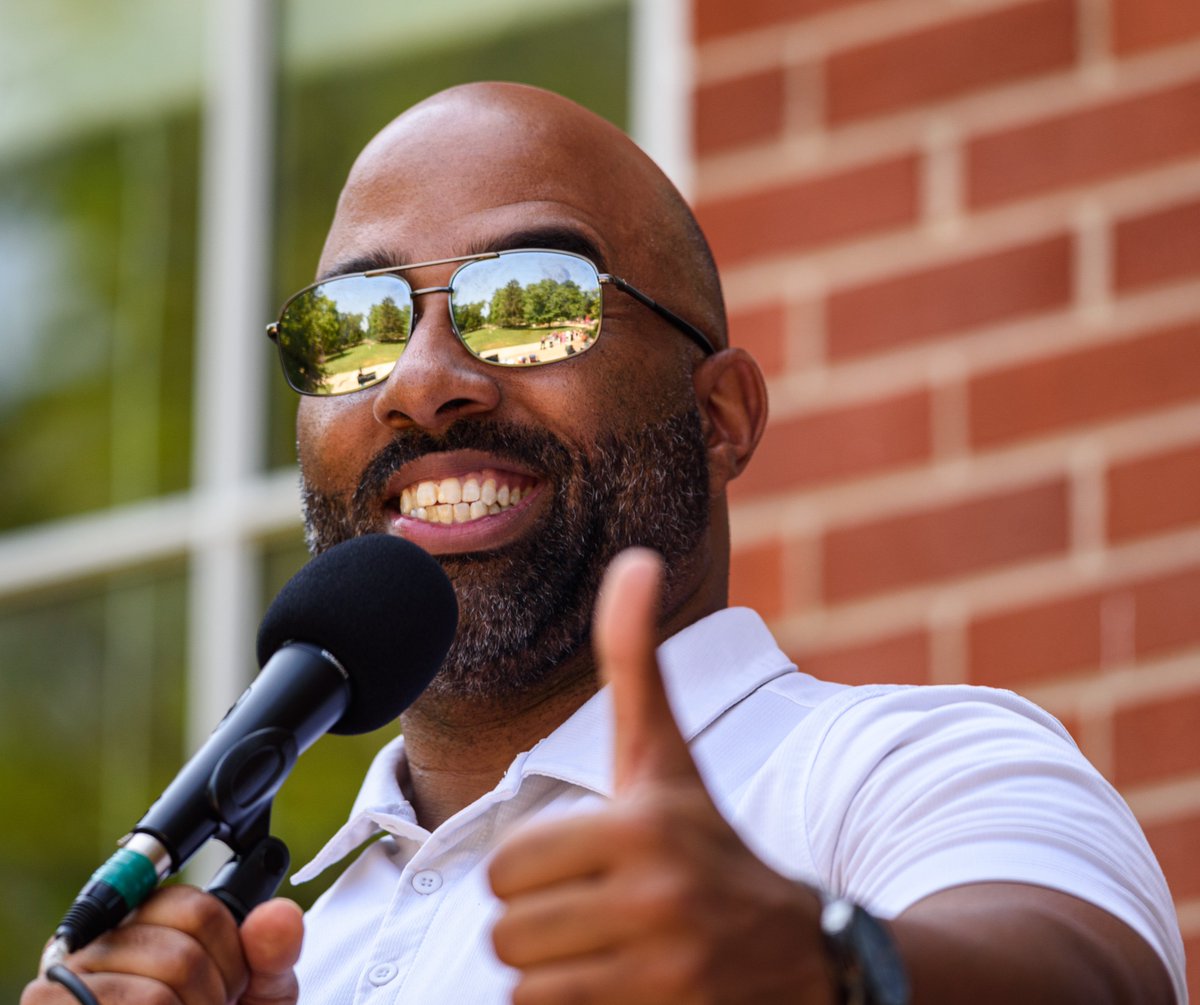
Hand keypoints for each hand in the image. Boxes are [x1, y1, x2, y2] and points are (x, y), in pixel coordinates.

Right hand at [21, 888, 302, 1004]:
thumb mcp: (254, 997)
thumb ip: (272, 956)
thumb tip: (280, 913)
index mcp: (141, 921)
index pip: (198, 908)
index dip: (231, 955)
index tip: (230, 986)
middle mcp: (96, 944)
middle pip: (182, 954)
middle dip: (213, 997)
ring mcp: (64, 984)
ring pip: (156, 995)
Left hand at [489, 549, 833, 1003]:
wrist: (804, 952)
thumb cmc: (709, 839)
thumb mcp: (668, 755)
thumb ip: (634, 659)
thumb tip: (636, 558)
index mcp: (643, 823)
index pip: (506, 868)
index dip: (533, 870)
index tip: (583, 863)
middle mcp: (658, 897)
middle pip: (507, 931)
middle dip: (539, 923)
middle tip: (594, 911)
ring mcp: (666, 971)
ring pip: (525, 987)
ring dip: (553, 973)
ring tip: (609, 949)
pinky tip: (618, 986)